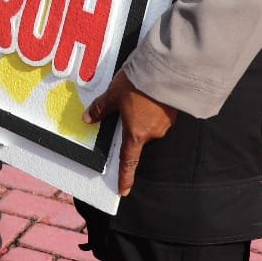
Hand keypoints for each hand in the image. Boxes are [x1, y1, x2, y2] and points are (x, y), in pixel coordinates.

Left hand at [83, 71, 179, 195]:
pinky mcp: (173, 111)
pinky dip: (152, 107)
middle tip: (126, 106)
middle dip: (132, 125)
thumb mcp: (113, 95)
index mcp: (136, 133)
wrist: (166, 70)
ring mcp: (165, 123)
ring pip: (149, 124)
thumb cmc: (138, 84)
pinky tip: (149, 93)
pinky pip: (159, 114)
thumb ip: (101, 108)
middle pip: (138, 136)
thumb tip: (88, 119)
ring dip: (142, 114)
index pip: (129, 161)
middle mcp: (152, 133)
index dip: (125, 178)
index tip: (123, 191)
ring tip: (137, 94)